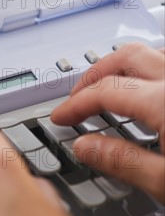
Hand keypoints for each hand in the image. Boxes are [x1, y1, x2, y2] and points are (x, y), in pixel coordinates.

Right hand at [51, 43, 164, 202]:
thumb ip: (123, 162)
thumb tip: (85, 148)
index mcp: (164, 101)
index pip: (105, 91)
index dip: (76, 104)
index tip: (61, 117)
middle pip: (125, 57)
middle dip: (94, 73)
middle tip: (77, 96)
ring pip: (149, 53)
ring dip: (122, 65)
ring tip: (107, 84)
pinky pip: (164, 62)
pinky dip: (147, 68)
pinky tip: (145, 87)